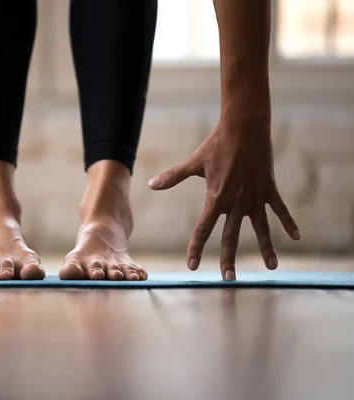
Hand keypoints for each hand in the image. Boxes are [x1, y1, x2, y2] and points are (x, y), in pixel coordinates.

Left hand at [148, 117, 299, 280]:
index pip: (202, 230)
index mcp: (216, 198)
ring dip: (265, 248)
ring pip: (261, 229)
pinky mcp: (269, 189)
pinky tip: (296, 237)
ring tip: (271, 267)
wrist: (244, 127)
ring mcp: (255, 197)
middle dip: (228, 259)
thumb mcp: (193, 162)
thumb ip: (173, 176)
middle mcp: (236, 202)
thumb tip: (151, 184)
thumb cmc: (217, 144)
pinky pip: (280, 210)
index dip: (196, 248)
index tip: (192, 266)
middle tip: (228, 278)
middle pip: (231, 237)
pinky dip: (288, 223)